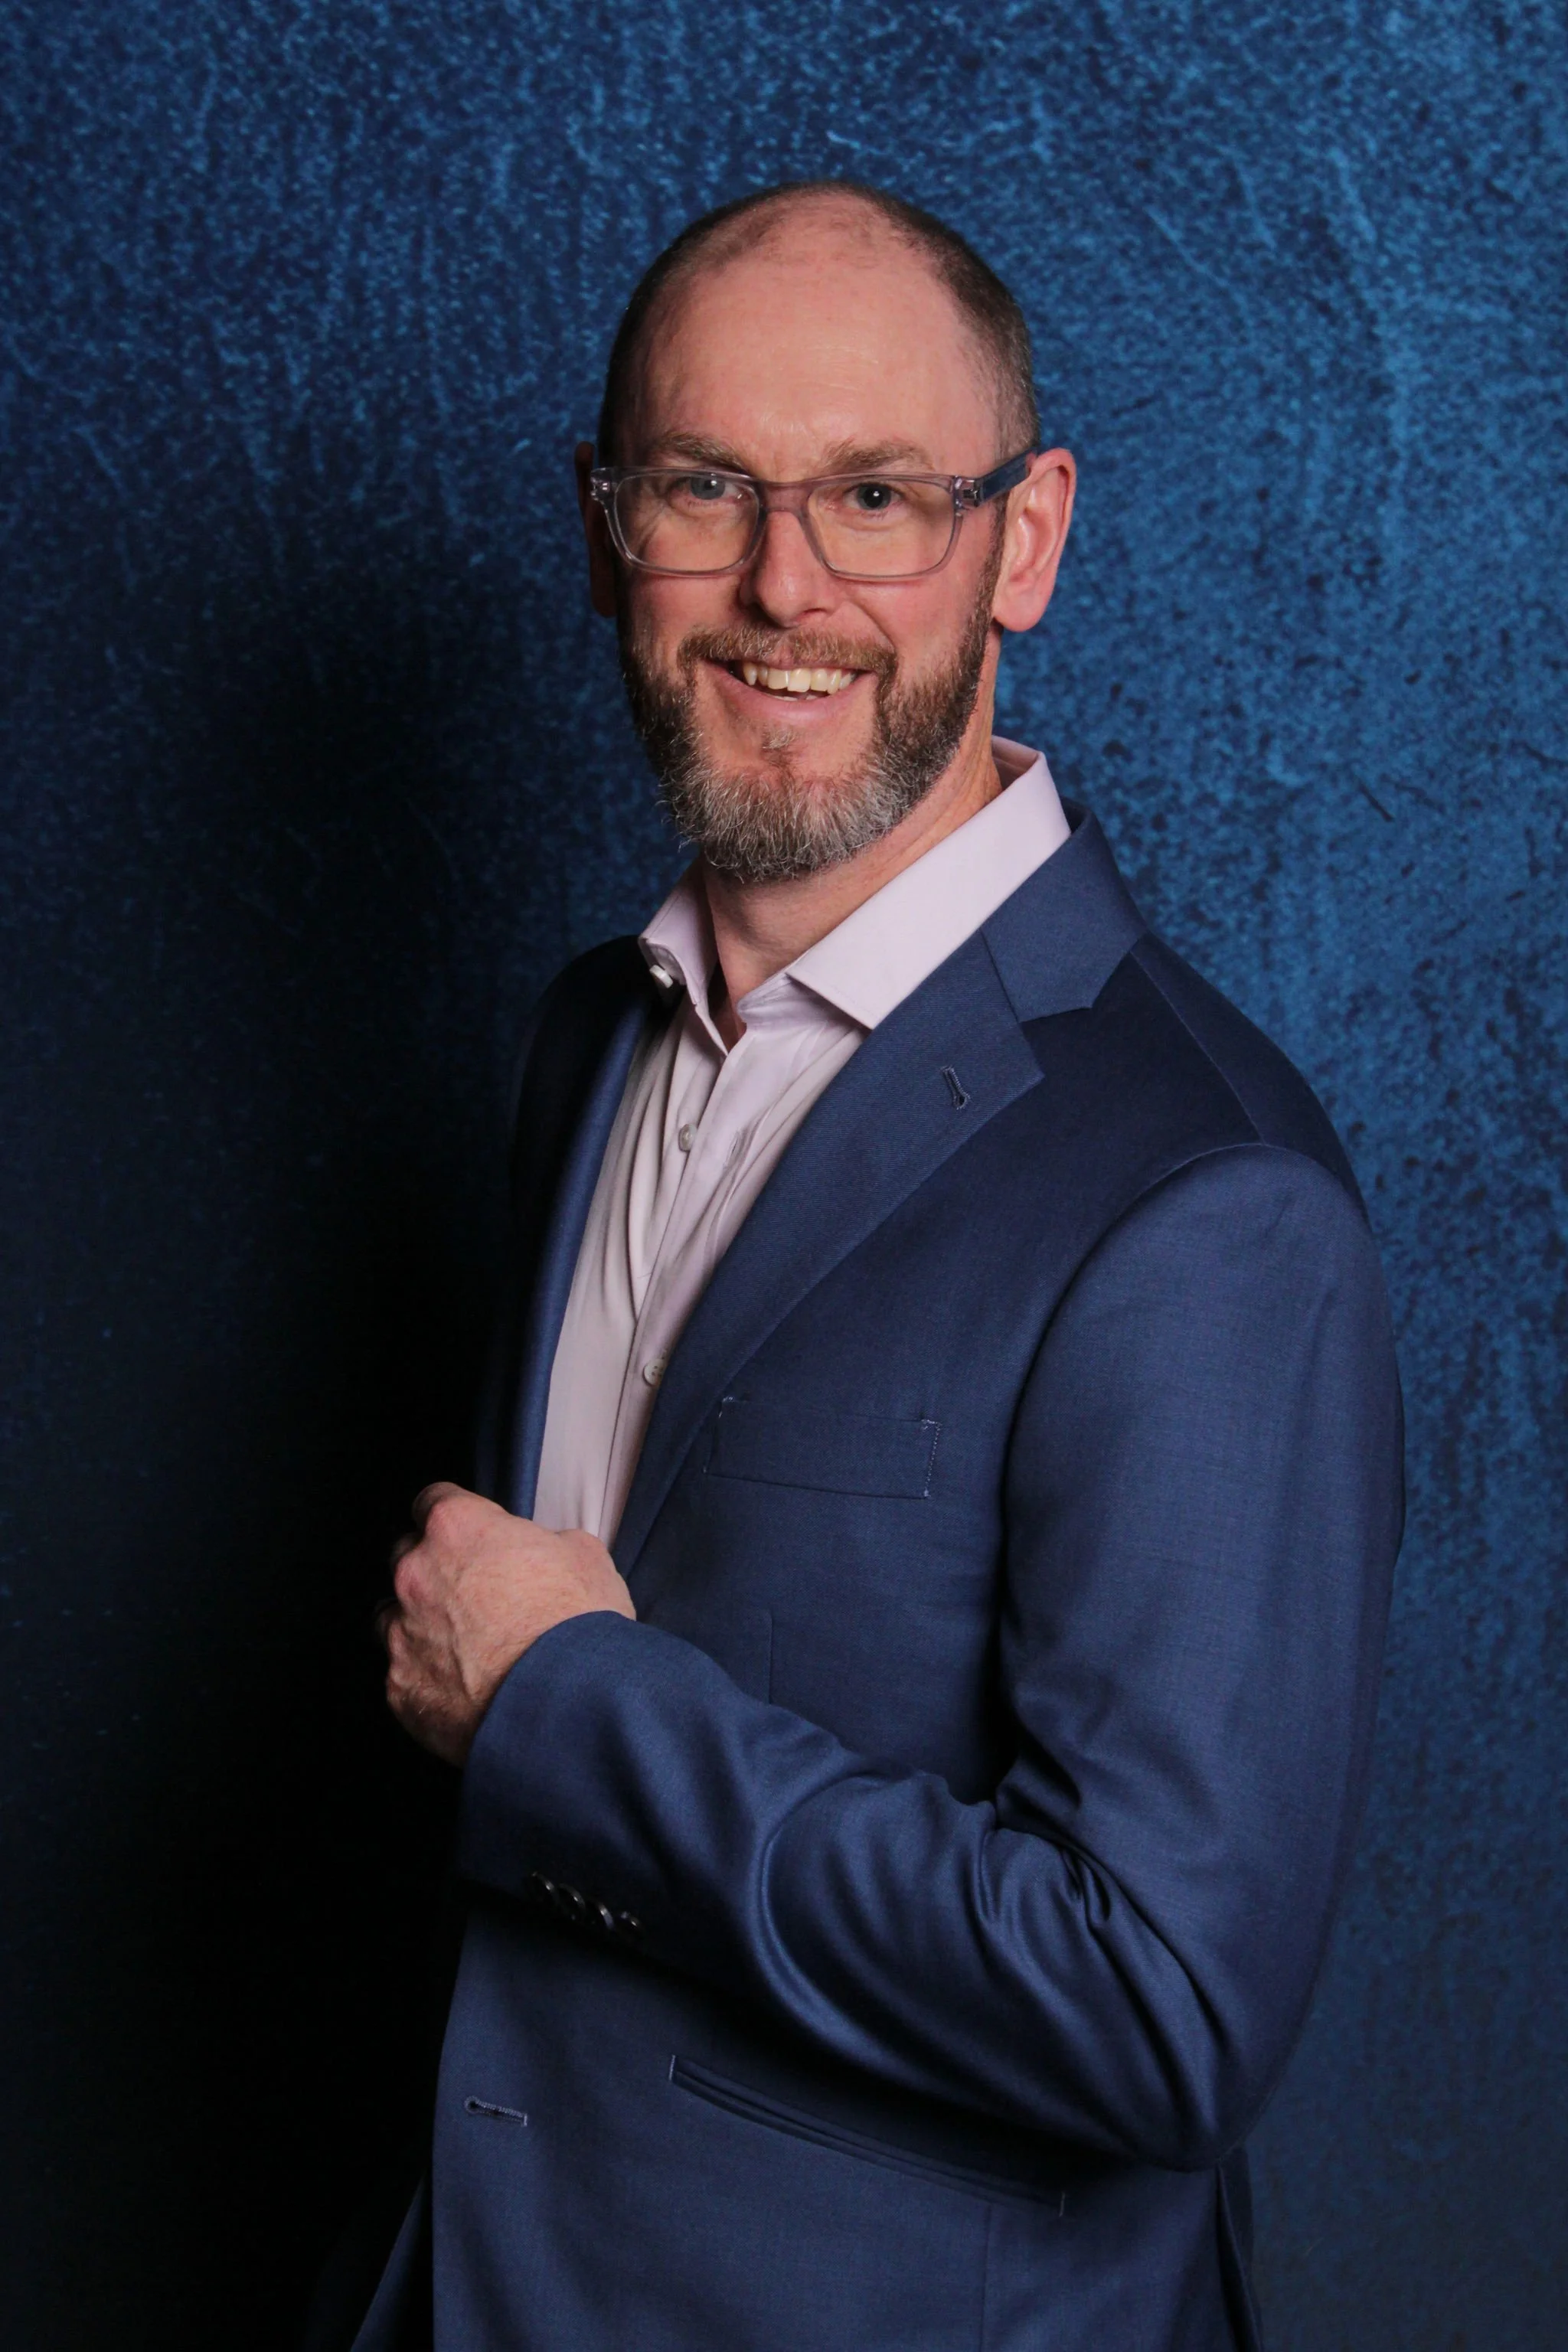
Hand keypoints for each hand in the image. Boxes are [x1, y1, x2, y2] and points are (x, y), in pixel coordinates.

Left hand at [379, 1483, 634, 1765]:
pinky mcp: (400, 1690)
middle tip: (477, 1596)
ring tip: (466, 1649)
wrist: (568, 1706)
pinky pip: (404, 1675)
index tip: (471, 1534)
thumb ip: (548, 1543)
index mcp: (457, 1528)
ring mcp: (401, 1634)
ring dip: (421, 1625)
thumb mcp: (586, 1557)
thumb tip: (548, 1552)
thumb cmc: (577, 1627)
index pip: (434, 1501)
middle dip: (435, 1571)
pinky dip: (428, 1679)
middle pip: (406, 1557)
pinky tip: (465, 1691)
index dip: (458, 1519)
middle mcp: (415, 1575)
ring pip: (393, 1618)